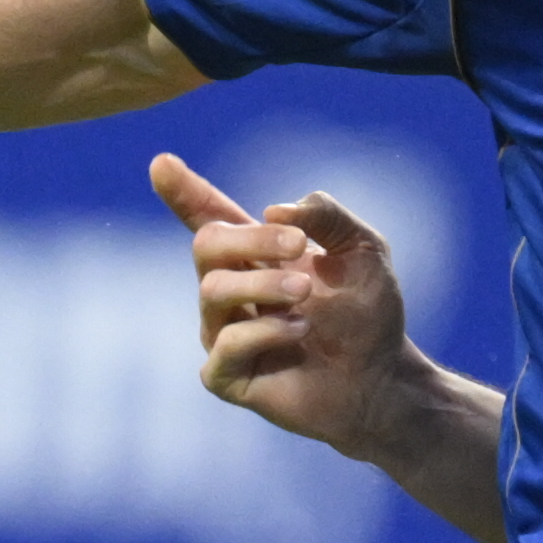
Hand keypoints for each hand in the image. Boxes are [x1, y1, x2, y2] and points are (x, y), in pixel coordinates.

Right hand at [156, 153, 417, 459]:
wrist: (381, 378)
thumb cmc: (368, 313)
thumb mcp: (363, 249)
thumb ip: (326, 215)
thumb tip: (273, 209)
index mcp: (255, 256)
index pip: (209, 218)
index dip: (184, 192)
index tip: (161, 163)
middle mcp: (230, 291)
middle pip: (207, 245)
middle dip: (252, 239)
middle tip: (299, 246)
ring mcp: (223, 333)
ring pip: (213, 292)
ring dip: (264, 284)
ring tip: (306, 294)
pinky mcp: (226, 376)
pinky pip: (226, 345)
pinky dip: (266, 332)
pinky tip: (300, 332)